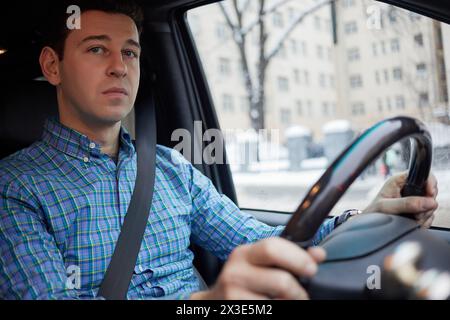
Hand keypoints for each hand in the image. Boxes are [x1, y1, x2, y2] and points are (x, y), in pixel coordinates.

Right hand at [190, 237, 325, 299]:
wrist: (214, 303)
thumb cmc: (243, 282)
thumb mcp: (261, 264)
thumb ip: (289, 257)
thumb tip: (318, 254)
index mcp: (244, 254)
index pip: (274, 247)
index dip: (298, 258)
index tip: (312, 268)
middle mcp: (235, 272)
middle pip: (281, 281)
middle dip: (297, 290)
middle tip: (301, 294)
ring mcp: (233, 295)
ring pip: (277, 303)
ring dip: (288, 305)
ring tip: (283, 303)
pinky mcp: (235, 310)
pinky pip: (269, 312)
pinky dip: (276, 311)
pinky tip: (269, 306)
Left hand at [363, 171, 437, 227]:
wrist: (371, 226)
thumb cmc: (373, 213)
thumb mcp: (386, 207)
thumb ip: (406, 204)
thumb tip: (429, 202)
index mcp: (399, 181)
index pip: (423, 175)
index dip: (430, 183)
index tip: (431, 194)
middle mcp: (408, 189)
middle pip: (431, 192)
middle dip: (427, 205)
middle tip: (416, 214)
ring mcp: (414, 200)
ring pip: (431, 206)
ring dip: (424, 215)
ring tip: (411, 219)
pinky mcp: (417, 211)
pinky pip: (429, 216)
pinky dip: (424, 222)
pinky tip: (412, 223)